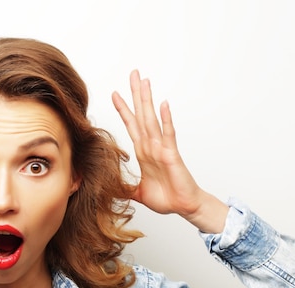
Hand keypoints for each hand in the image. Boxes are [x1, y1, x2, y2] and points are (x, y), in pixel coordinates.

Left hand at [111, 70, 227, 232]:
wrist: (184, 207)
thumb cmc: (167, 198)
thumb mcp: (138, 193)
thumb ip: (125, 188)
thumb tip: (110, 189)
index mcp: (143, 152)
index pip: (131, 125)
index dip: (123, 110)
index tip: (114, 94)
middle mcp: (151, 146)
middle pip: (141, 115)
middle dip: (135, 95)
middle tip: (133, 74)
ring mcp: (162, 148)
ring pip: (152, 119)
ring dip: (147, 100)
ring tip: (145, 81)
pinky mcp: (172, 155)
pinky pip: (168, 135)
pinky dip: (166, 119)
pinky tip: (163, 105)